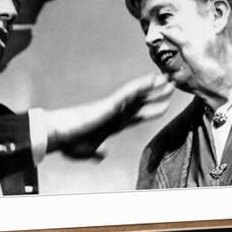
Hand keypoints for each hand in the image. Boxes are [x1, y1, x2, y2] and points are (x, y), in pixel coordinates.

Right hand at [45, 74, 173, 157]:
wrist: (57, 134)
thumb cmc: (68, 140)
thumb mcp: (86, 151)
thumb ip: (96, 152)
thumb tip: (103, 154)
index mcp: (113, 123)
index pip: (138, 114)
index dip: (153, 108)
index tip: (166, 103)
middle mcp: (115, 112)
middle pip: (142, 101)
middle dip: (159, 93)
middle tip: (174, 82)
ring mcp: (113, 107)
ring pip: (138, 94)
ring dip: (155, 86)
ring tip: (169, 78)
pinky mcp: (108, 104)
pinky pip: (128, 93)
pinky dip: (141, 86)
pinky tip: (152, 79)